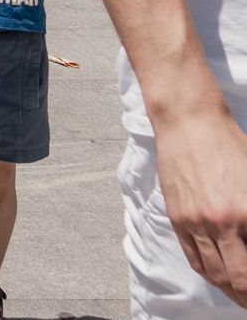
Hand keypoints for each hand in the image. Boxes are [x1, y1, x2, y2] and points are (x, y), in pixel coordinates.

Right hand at [153, 109, 246, 304]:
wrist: (188, 122)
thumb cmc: (230, 144)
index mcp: (246, 213)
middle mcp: (221, 222)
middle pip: (239, 279)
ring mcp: (196, 221)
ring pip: (215, 273)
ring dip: (231, 290)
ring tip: (241, 295)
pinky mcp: (177, 217)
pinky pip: (194, 257)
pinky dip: (209, 274)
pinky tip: (220, 277)